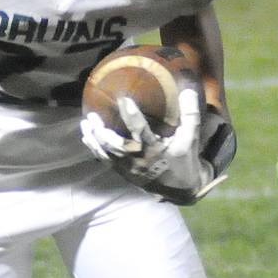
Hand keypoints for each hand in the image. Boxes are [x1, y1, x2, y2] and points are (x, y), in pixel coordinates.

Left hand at [83, 88, 224, 204]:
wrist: (179, 189)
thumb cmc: (184, 158)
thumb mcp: (191, 136)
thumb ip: (190, 113)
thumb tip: (189, 88)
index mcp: (155, 149)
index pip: (142, 131)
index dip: (132, 115)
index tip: (124, 99)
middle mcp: (139, 159)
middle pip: (116, 146)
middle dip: (102, 132)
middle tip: (93, 115)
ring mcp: (129, 167)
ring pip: (107, 153)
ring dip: (95, 139)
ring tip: (86, 122)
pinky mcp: (123, 172)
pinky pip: (105, 160)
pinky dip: (95, 148)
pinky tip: (87, 136)